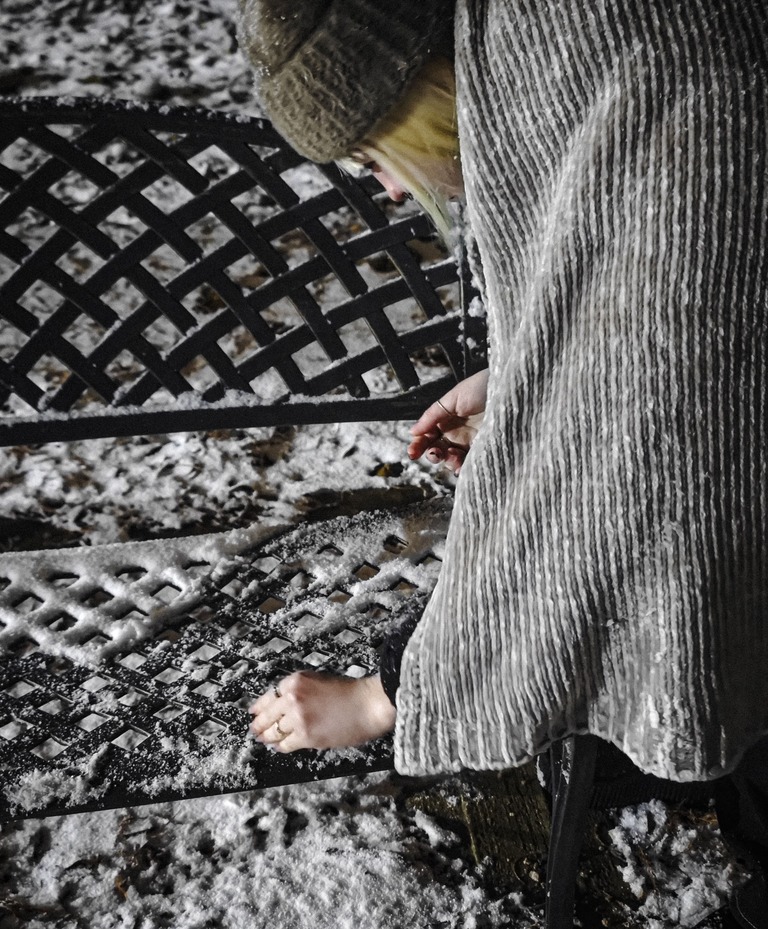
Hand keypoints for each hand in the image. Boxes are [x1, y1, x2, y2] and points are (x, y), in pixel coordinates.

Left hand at [249, 671, 395, 752]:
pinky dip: (280, 746)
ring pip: (274, 732)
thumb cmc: (349, 692)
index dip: (258, 708)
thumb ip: (298, 690)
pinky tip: (279, 746)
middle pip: (267, 716)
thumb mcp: (318, 680)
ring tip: (265, 740)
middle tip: (255, 731)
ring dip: (268, 737)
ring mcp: (298, 718)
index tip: (254, 713)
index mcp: (295, 682)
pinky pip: (285, 744)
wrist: (367, 704)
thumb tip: (280, 705)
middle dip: (259, 725)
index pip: (268, 697)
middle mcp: (292, 698)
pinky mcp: (306, 736)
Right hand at [407, 369, 488, 474]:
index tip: (412, 452)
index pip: (428, 435)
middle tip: (434, 453)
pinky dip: (463, 468)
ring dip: (448, 461)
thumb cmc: (485, 386)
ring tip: (452, 456)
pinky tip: (462, 466)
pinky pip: (470, 465)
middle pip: (438, 449)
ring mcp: (472, 442)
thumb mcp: (455, 397)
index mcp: (448, 418)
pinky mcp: (486, 449)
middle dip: (432, 454)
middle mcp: (458, 432)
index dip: (419, 444)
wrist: (515, 389)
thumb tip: (413, 431)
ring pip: (452, 460)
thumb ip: (432, 414)